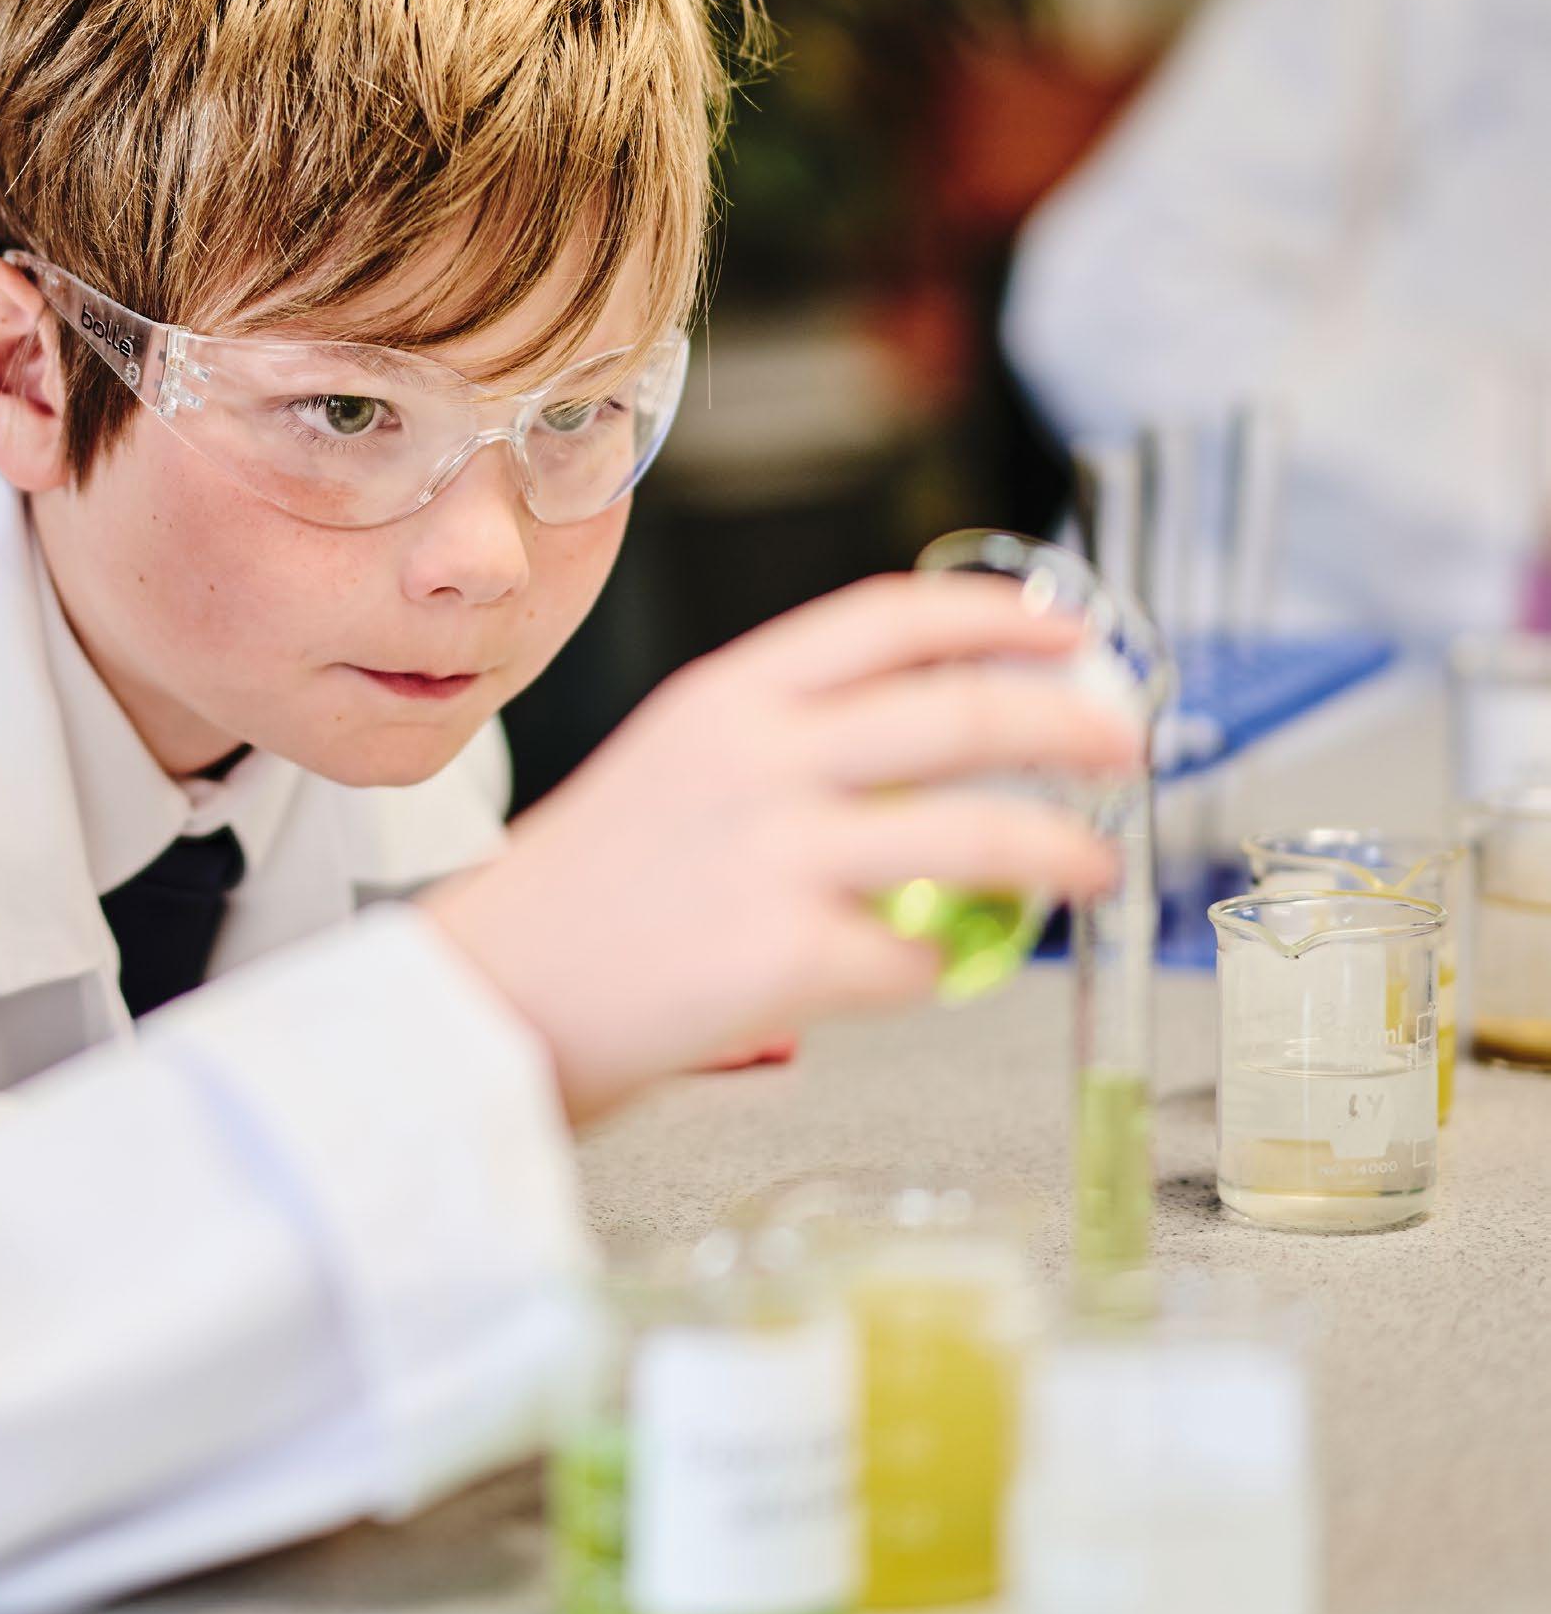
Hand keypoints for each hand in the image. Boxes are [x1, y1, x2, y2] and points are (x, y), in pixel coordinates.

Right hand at [424, 574, 1135, 1123]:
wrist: (489, 994)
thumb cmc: (579, 894)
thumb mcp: (670, 766)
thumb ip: (780, 740)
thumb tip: (924, 744)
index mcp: (724, 699)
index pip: (889, 621)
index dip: (996, 620)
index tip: (1065, 631)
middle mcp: (755, 760)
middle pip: (962, 716)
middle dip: (1070, 726)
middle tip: (1123, 746)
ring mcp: (774, 857)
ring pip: (976, 836)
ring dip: (1057, 851)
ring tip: (1090, 868)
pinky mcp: (787, 958)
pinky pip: (917, 959)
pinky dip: (938, 968)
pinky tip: (925, 973)